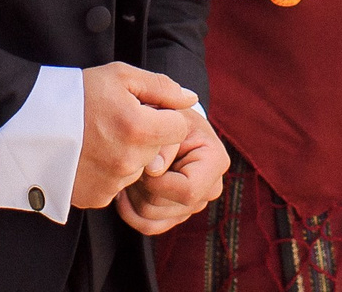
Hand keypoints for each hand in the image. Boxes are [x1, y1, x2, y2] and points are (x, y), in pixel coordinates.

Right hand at [72, 63, 196, 209]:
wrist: (30, 121)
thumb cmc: (77, 93)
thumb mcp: (120, 76)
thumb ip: (161, 87)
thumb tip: (190, 99)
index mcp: (138, 127)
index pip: (178, 128)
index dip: (163, 116)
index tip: (141, 110)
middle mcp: (128, 161)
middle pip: (158, 151)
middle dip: (146, 137)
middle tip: (116, 122)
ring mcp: (112, 183)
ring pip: (138, 170)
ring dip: (128, 156)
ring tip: (99, 138)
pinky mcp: (96, 197)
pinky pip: (116, 186)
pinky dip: (108, 173)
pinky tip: (90, 156)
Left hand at [114, 109, 228, 234]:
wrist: (164, 120)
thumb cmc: (166, 114)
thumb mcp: (167, 115)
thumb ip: (164, 140)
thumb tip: (154, 170)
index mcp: (216, 161)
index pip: (188, 190)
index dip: (158, 182)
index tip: (142, 163)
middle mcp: (211, 187)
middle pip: (164, 207)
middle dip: (141, 186)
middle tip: (131, 163)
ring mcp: (195, 204)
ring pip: (151, 218)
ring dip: (132, 195)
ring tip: (130, 171)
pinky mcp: (177, 214)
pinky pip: (148, 226)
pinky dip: (129, 211)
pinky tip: (125, 190)